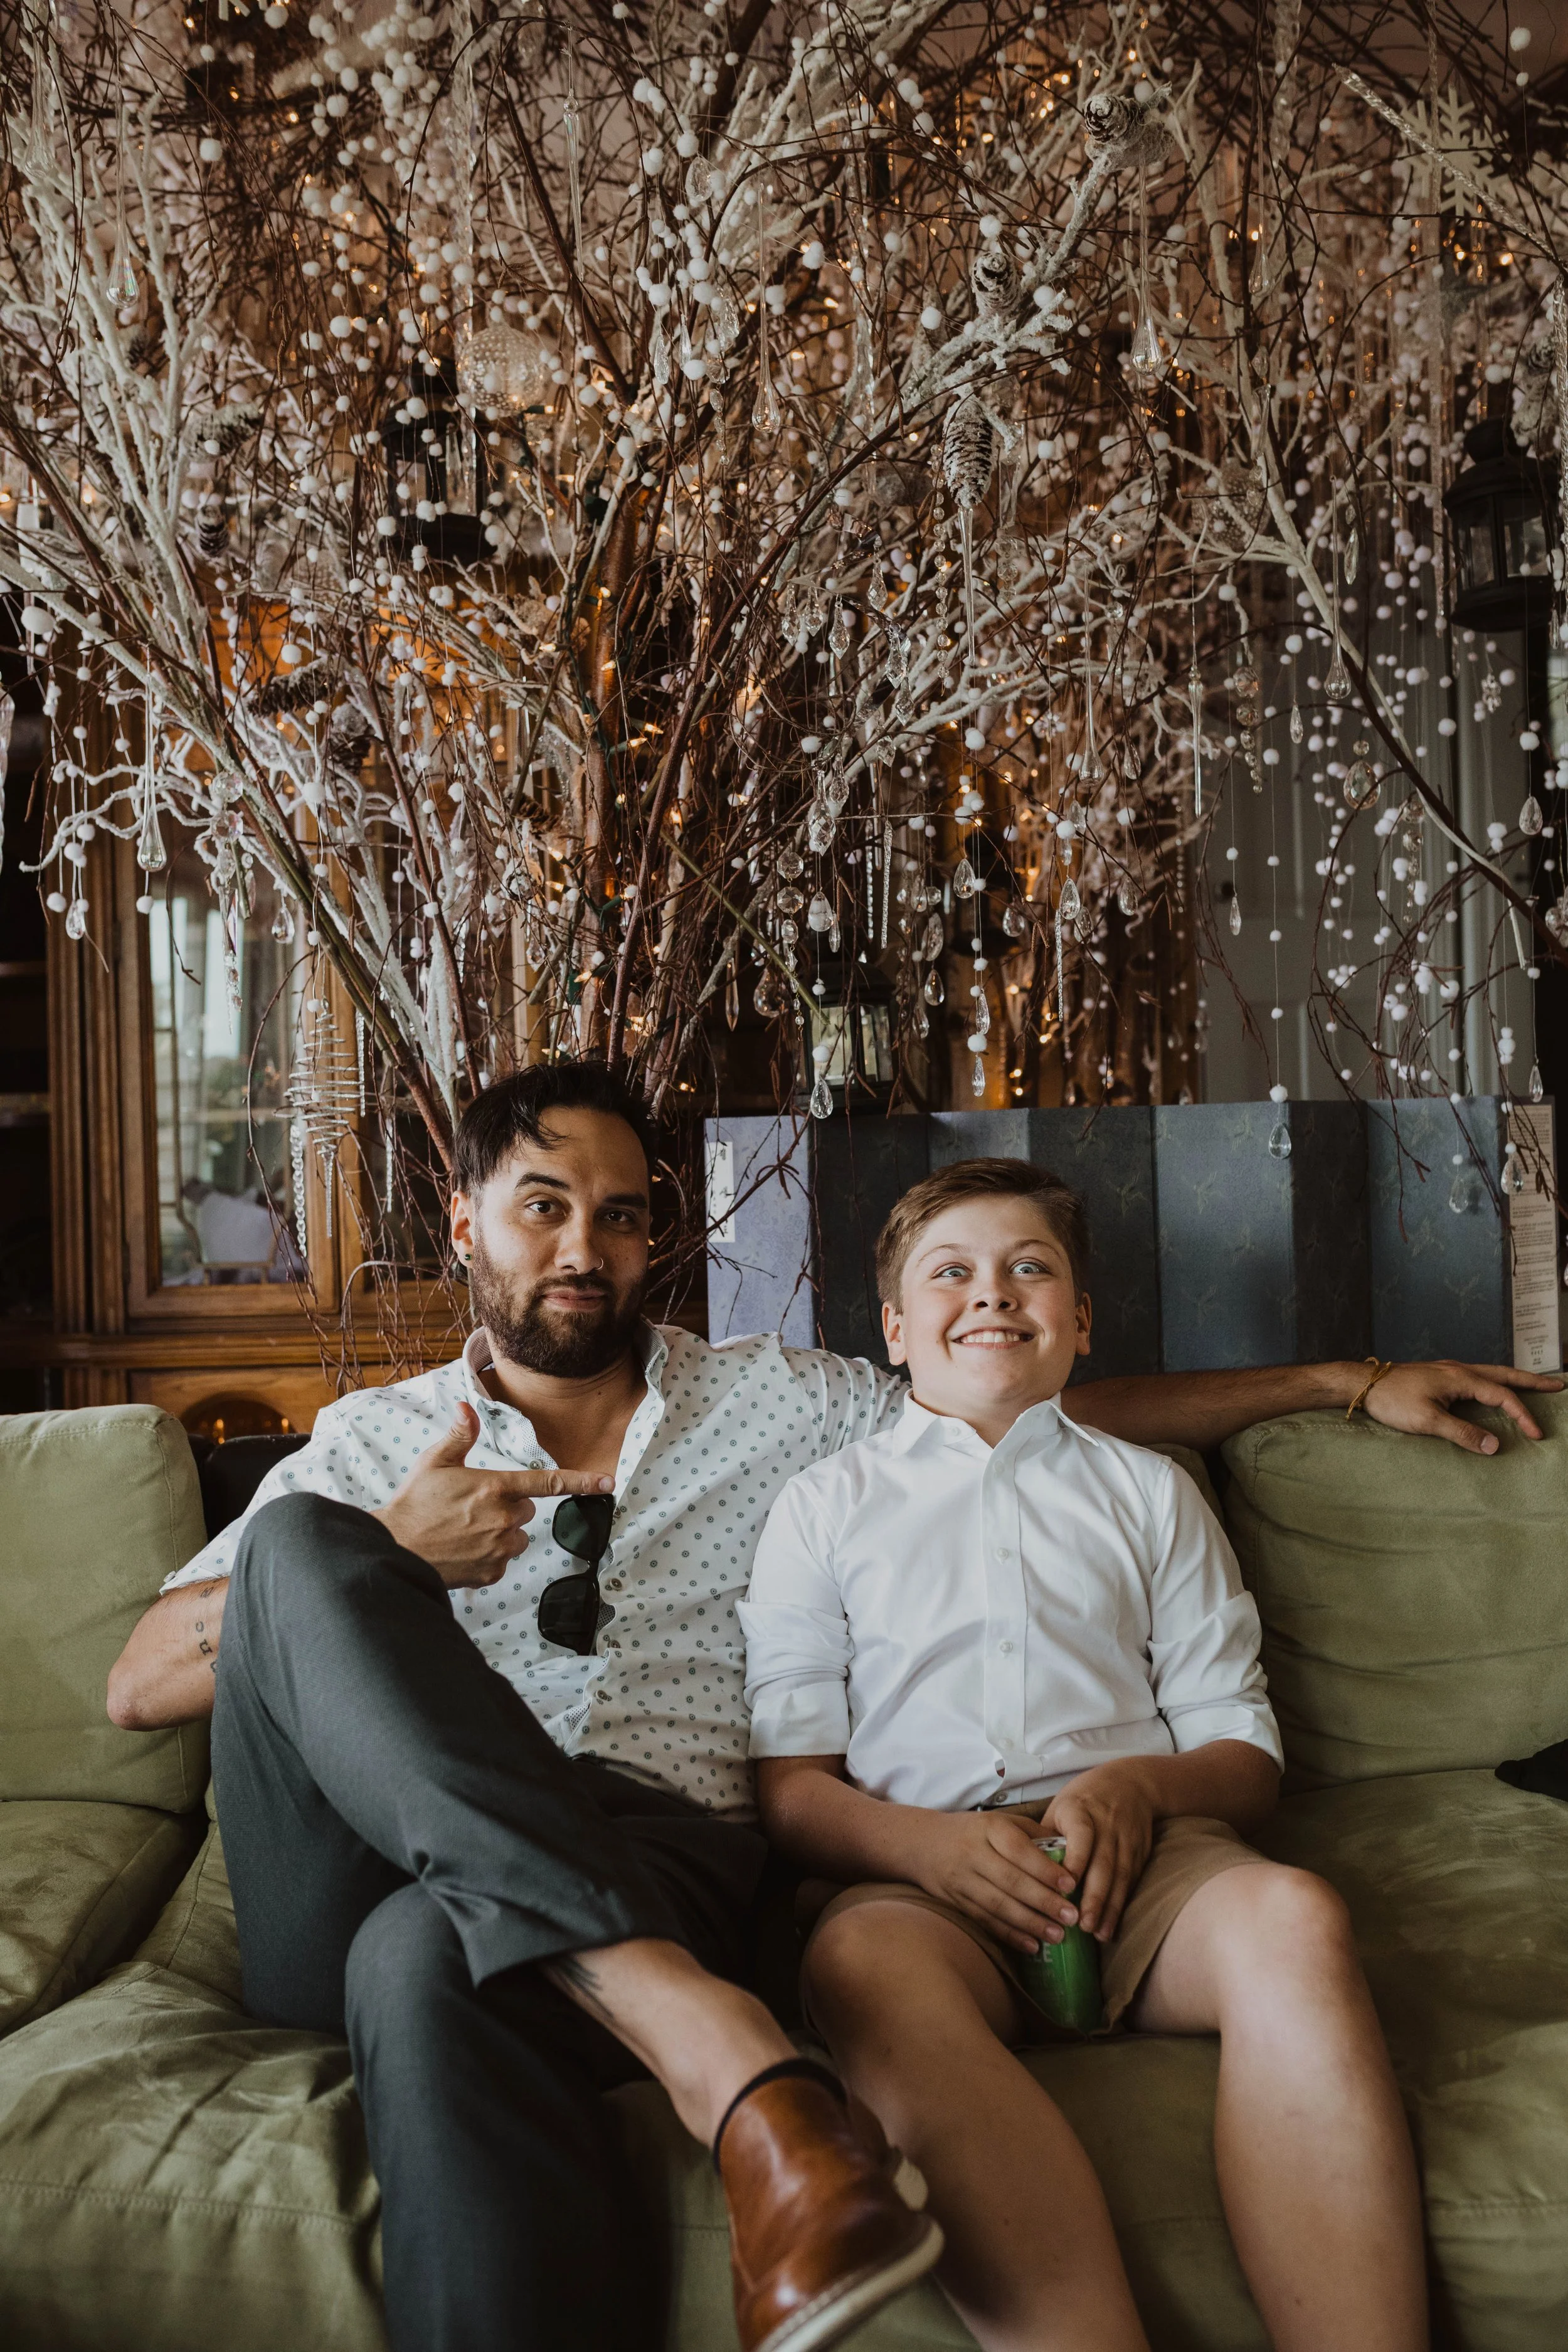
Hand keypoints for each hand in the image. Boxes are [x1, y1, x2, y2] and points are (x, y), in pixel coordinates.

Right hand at [371, 1403, 612, 1588]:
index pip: (548, 1482)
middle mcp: (503, 1519)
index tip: (608, 1483)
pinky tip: (463, 1550)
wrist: (395, 1550)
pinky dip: (488, 1556)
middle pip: (526, 1510)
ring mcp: (499, 1548)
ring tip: (464, 1531)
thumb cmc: (414, 1504)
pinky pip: (502, 1560)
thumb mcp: (434, 1462)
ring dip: (499, 1533)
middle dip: (507, 1507)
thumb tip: (466, 1407)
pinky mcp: (491, 1573)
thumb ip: (459, 1436)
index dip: (582, 1482)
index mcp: (495, 1487)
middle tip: (473, 1507)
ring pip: (515, 1537)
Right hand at [901, 1810, 1081, 1954]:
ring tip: (1058, 1935)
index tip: (1071, 1885)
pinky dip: (1009, 1935)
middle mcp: (973, 1853)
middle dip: (1044, 1901)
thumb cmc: (973, 1831)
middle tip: (1072, 1917)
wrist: (921, 1843)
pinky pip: (985, 1921)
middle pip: (1010, 1881)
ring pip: (998, 1905)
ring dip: (1030, 1923)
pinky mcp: (956, 1902)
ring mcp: (962, 1879)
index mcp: (989, 1828)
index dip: (1045, 1869)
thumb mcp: (1000, 1821)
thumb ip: (1033, 1834)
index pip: (1019, 1849)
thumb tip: (1071, 1853)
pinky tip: (1031, 1946)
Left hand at [1037, 1761, 1157, 1944]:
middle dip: (1094, 1896)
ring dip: (1109, 1907)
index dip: (1077, 1860)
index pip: (1081, 1834)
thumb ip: (1045, 1837)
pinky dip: (1121, 1905)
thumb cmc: (1084, 1800)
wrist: (1132, 1783)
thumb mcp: (1060, 1808)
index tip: (1065, 1887)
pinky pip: (1131, 1881)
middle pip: (1103, 1862)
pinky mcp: (1140, 1853)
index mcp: (1080, 1809)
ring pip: (1120, 1876)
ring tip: (1098, 1933)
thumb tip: (1021, 1873)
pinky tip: (1111, 1926)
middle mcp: (1107, 1824)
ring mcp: (1127, 1839)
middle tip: (1081, 1924)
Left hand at [1363, 1360, 1561, 1454]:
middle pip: (1505, 1374)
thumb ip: (1462, 1433)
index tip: (1537, 1434)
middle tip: (1559, 1385)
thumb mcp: (1427, 1421)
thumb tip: (1495, 1445)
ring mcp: (1449, 1371)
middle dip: (1533, 1381)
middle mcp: (1459, 1369)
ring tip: (1534, 1385)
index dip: (1522, 1415)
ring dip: (1515, 1379)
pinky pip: (1478, 1377)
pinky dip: (1495, 1381)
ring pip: (1491, 1373)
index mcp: (1460, 1378)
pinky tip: (1493, 1389)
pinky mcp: (1440, 1376)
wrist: (1363, 1385)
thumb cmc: (1392, 1401)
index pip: (1502, 1396)